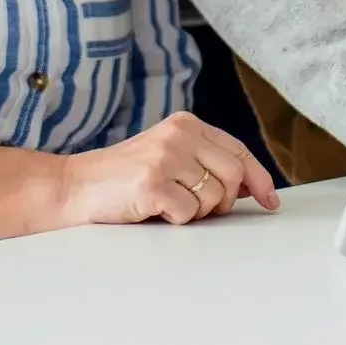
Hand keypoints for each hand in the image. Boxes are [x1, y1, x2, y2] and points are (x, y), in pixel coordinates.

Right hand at [61, 111, 279, 226]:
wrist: (75, 187)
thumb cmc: (124, 179)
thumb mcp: (168, 157)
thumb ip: (205, 164)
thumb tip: (252, 189)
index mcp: (186, 124)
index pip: (238, 150)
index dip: (258, 178)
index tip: (270, 200)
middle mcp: (179, 134)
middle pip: (233, 176)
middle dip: (223, 201)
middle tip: (195, 208)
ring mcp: (165, 157)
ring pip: (213, 198)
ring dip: (195, 212)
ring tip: (166, 203)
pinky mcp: (153, 183)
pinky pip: (188, 214)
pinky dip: (174, 220)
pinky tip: (152, 209)